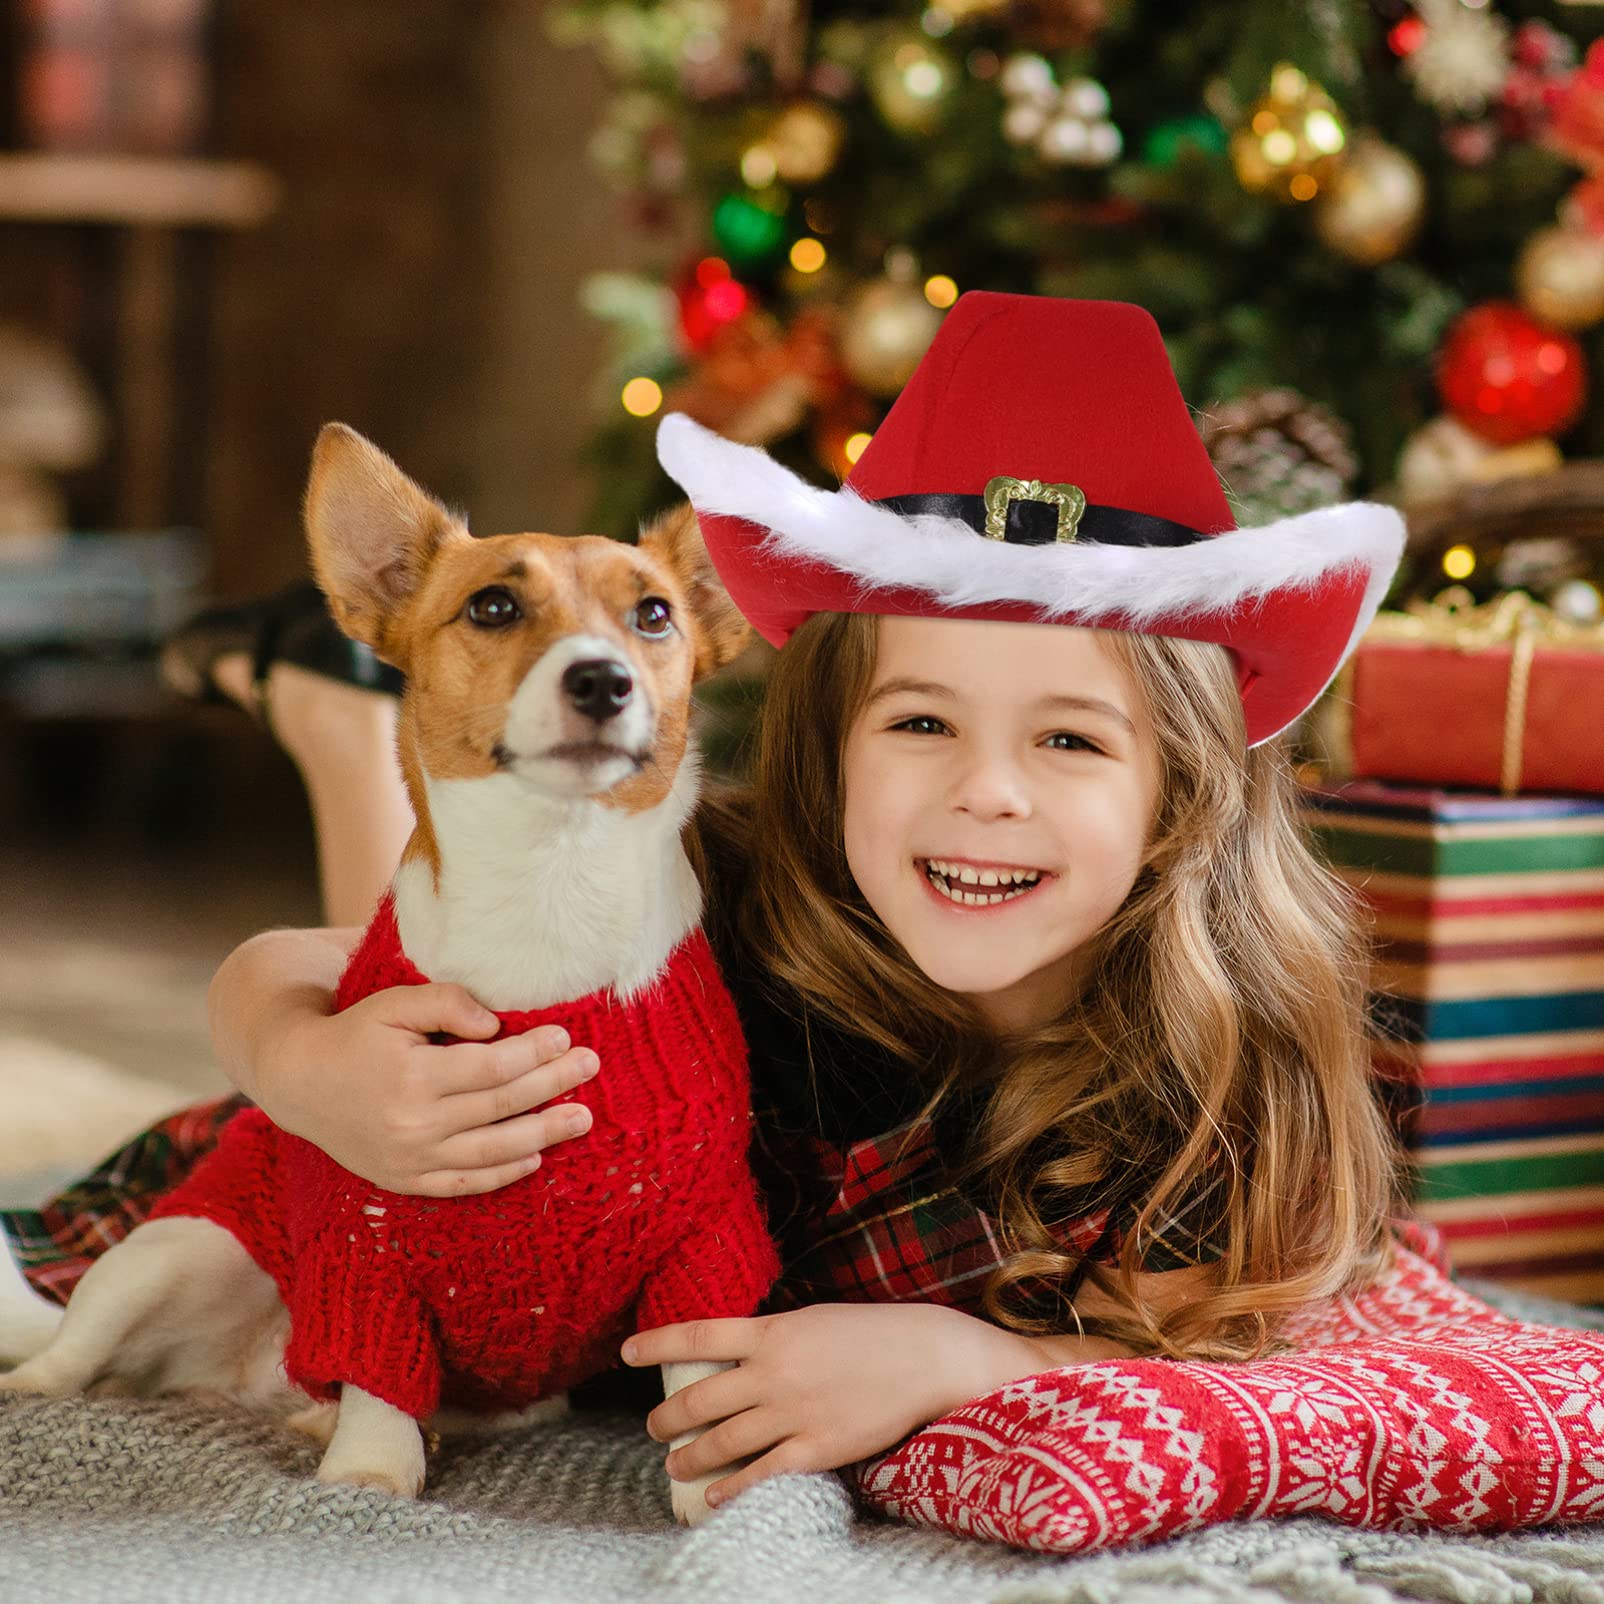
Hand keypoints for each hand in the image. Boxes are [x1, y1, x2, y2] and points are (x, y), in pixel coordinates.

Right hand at [265, 983, 600, 1196]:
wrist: (300, 1083)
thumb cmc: (355, 1034)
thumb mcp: (393, 1004)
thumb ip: (446, 1002)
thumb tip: (497, 1023)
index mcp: (412, 1078)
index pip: (491, 1068)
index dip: (534, 1053)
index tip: (566, 1037)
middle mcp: (414, 1125)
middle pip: (501, 1107)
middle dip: (552, 1086)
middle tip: (591, 1068)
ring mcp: (410, 1160)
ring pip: (492, 1152)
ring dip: (544, 1135)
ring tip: (583, 1119)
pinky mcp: (406, 1180)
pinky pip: (464, 1184)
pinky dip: (502, 1174)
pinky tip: (535, 1157)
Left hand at [621, 1303, 1037, 1506]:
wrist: (923, 1356)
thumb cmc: (869, 1333)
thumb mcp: (812, 1320)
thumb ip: (772, 1339)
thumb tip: (736, 1355)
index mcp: (773, 1331)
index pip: (698, 1335)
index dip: (656, 1344)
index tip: (627, 1352)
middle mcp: (774, 1372)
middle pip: (700, 1399)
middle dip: (667, 1417)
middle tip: (654, 1426)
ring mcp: (793, 1412)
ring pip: (722, 1441)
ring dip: (690, 1456)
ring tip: (674, 1463)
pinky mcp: (816, 1448)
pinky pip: (761, 1474)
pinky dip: (731, 1488)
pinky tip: (713, 1496)